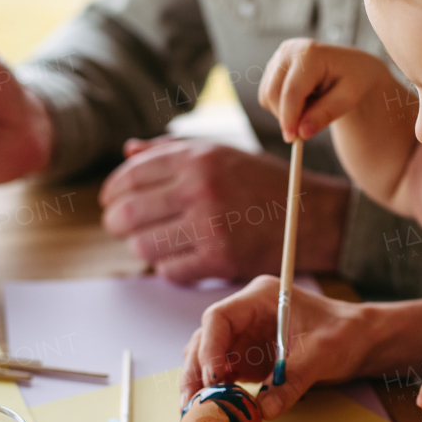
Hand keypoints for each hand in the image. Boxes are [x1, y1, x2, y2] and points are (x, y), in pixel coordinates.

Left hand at [100, 136, 349, 283]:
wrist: (310, 215)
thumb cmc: (263, 182)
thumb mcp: (221, 152)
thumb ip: (172, 150)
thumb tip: (127, 152)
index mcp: (197, 157)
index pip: (130, 175)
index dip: (112, 191)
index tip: (111, 200)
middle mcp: (200, 189)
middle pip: (127, 213)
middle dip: (116, 223)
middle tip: (121, 226)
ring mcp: (209, 227)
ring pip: (143, 246)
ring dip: (141, 247)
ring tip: (153, 242)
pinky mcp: (219, 260)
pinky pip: (169, 272)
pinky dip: (168, 268)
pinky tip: (181, 258)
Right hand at [179, 275, 367, 418]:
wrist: (359, 340)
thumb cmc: (344, 333)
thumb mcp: (321, 355)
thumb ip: (292, 380)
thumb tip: (264, 411)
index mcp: (260, 298)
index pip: (219, 318)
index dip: (209, 348)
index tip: (212, 378)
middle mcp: (246, 314)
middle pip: (206, 339)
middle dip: (196, 370)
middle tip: (190, 403)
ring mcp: (245, 336)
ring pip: (209, 357)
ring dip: (201, 383)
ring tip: (194, 411)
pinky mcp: (249, 357)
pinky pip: (225, 374)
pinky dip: (217, 392)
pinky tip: (213, 411)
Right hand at [259, 38, 394, 141]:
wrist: (351, 67)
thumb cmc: (353, 81)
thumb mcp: (348, 99)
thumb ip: (325, 115)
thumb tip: (301, 132)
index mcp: (311, 53)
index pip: (292, 91)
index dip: (289, 117)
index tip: (292, 139)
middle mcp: (291, 50)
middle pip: (274, 93)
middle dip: (287, 116)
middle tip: (305, 130)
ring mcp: (280, 55)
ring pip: (267, 95)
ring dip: (285, 111)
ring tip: (313, 105)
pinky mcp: (274, 64)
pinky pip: (267, 94)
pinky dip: (282, 105)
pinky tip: (303, 99)